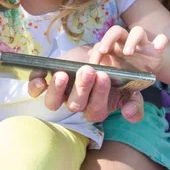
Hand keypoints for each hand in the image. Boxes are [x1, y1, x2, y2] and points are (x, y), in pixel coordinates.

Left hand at [27, 45, 145, 123]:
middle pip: (75, 105)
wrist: (100, 56)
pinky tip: (41, 77)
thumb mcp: (130, 89)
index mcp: (96, 108)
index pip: (95, 109)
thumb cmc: (115, 76)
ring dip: (56, 89)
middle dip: (82, 88)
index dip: (99, 94)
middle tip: (89, 70)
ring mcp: (60, 94)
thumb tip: (129, 113)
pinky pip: (36, 90)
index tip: (104, 76)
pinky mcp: (47, 83)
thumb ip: (134, 102)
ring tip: (63, 74)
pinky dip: (35, 85)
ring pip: (53, 102)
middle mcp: (77, 104)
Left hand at [88, 25, 166, 73]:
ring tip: (128, 53)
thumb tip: (91, 64)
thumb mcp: (116, 78)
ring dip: (132, 40)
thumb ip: (105, 71)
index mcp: (113, 48)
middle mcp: (126, 42)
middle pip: (116, 31)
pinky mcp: (156, 49)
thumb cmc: (128, 75)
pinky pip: (162, 39)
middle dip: (108, 39)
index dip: (95, 52)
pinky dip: (161, 41)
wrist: (148, 76)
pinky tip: (158, 48)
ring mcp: (142, 44)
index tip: (92, 65)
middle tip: (103, 51)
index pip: (102, 43)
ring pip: (137, 31)